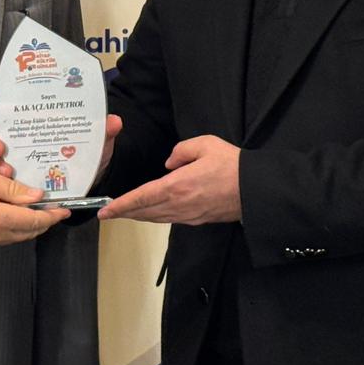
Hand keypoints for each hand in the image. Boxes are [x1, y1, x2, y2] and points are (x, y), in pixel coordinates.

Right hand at [0, 101, 121, 183]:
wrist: (96, 177)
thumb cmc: (92, 154)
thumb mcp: (98, 141)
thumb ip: (104, 131)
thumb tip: (114, 122)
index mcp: (39, 126)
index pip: (13, 114)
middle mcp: (27, 143)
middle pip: (2, 138)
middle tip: (0, 145)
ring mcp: (24, 164)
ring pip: (3, 162)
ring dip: (0, 164)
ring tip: (6, 168)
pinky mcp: (26, 184)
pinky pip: (11, 186)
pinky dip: (9, 187)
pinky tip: (12, 189)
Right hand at [0, 163, 67, 247]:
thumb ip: (13, 189)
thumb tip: (36, 196)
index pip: (34, 221)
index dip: (52, 215)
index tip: (65, 209)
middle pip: (29, 232)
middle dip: (44, 220)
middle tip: (54, 206)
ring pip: (18, 236)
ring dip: (30, 224)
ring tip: (37, 207)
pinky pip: (5, 237)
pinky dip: (16, 226)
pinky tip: (16, 212)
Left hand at [96, 135, 240, 224]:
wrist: (257, 190)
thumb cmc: (233, 165)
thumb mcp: (205, 144)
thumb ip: (181, 151)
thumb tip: (169, 163)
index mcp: (177, 186)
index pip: (141, 198)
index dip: (121, 205)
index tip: (106, 211)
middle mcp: (179, 205)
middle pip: (145, 212)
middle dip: (125, 213)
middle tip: (108, 213)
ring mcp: (189, 215)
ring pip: (156, 218)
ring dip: (139, 216)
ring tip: (126, 213)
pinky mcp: (198, 220)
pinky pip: (170, 219)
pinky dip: (155, 217)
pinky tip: (152, 212)